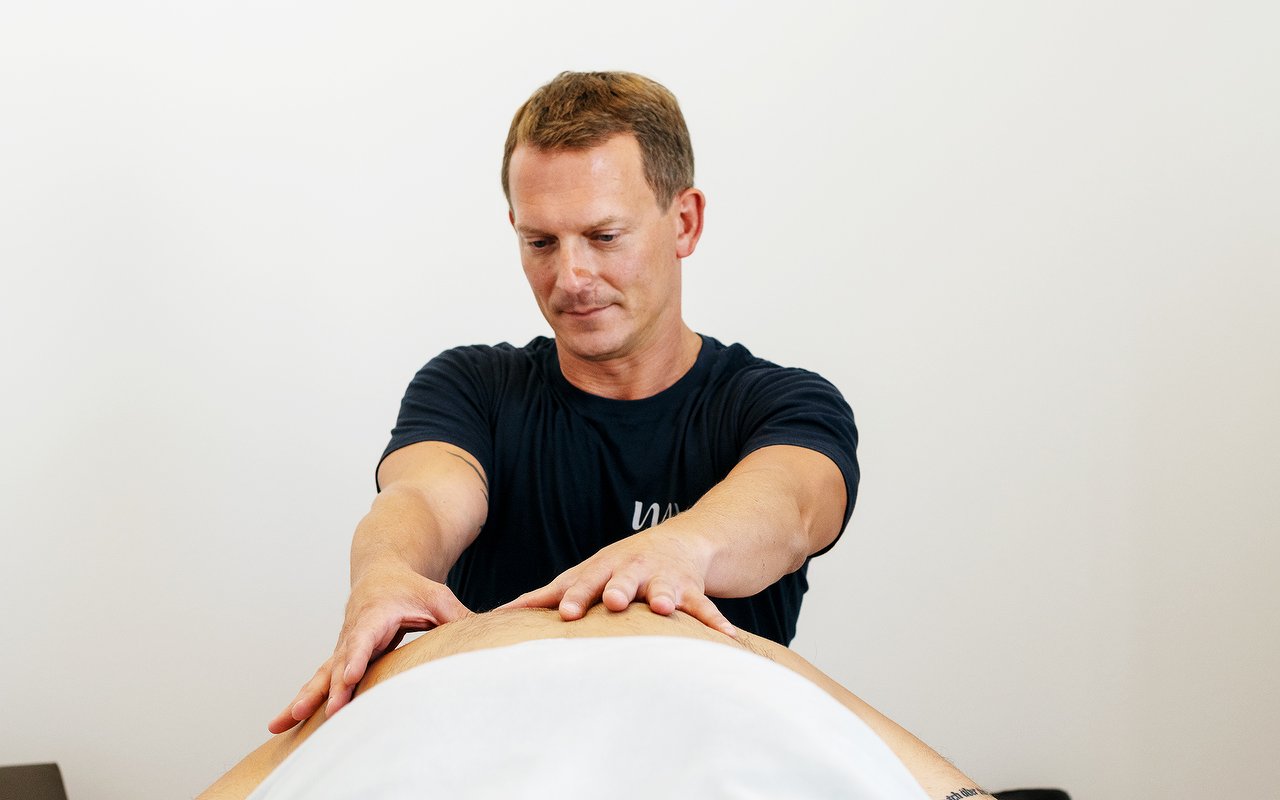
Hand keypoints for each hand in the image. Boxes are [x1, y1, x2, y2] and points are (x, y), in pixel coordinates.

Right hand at [267, 566, 469, 733]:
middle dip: (328, 690)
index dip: (355, 658)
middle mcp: (354, 632)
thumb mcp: (438, 596)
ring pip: (322, 675)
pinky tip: (286, 723)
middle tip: (319, 713)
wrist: (381, 572)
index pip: (364, 638)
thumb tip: (483, 634)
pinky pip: (322, 681)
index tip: (347, 677)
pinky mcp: (342, 658)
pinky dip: (306, 700)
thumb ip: (456, 617)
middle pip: (338, 663)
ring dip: (304, 699)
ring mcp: (344, 646)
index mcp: (375, 613)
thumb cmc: (411, 586)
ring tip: (281, 723)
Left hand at [501, 527, 736, 637]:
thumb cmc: (619, 567)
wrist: (682, 542)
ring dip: (666, 597)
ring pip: (666, 587)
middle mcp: (634, 568)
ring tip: (665, 608)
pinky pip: (705, 606)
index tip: (565, 613)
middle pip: (624, 579)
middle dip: (620, 589)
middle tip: (615, 602)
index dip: (577, 596)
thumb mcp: (588, 573)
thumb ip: (549, 594)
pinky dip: (715, 623)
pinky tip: (727, 639)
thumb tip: (500, 613)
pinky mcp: (693, 587)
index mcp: (604, 567)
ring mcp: (665, 577)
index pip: (585, 581)